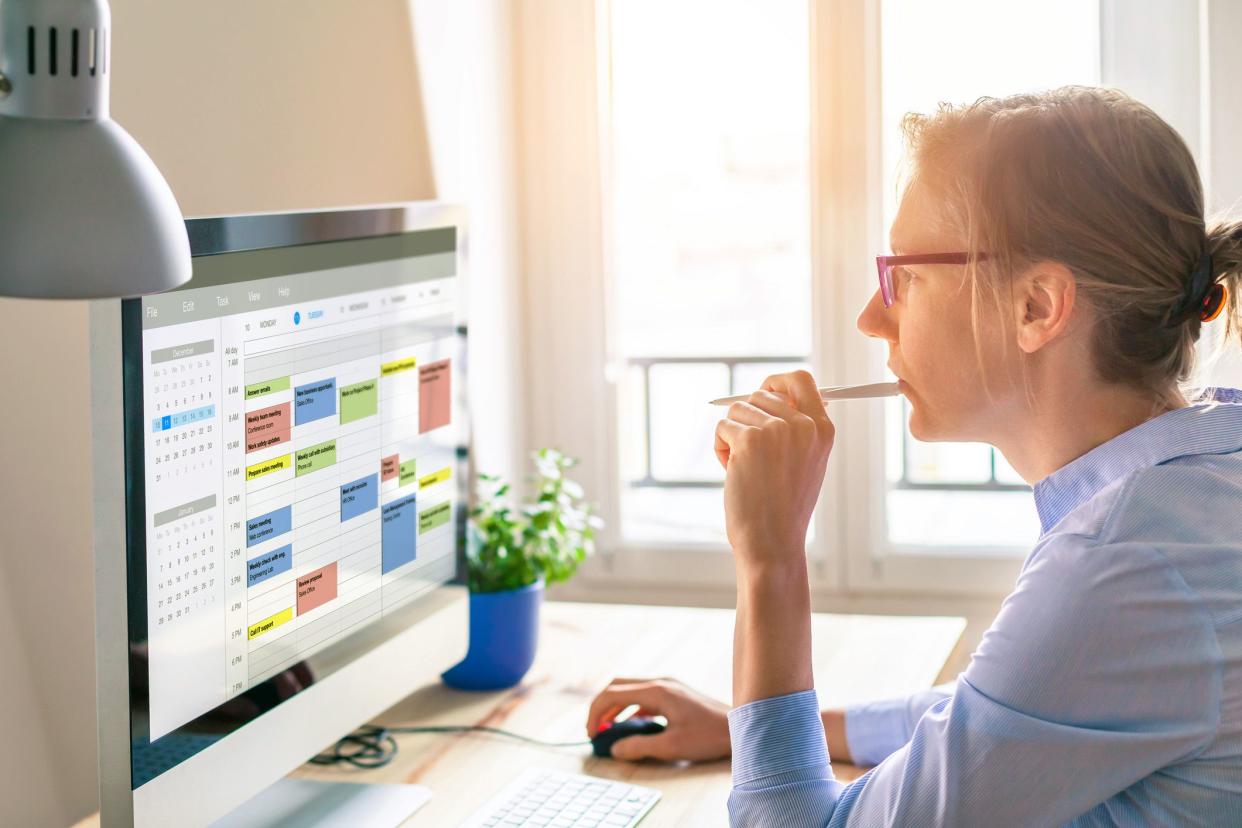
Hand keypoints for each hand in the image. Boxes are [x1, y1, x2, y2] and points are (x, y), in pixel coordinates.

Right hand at [585, 677, 730, 761]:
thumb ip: (639, 747)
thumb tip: (615, 749)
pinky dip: (631, 709)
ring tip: (608, 730)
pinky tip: (632, 726)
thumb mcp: (671, 746)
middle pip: (618, 686)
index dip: (595, 712)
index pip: (613, 693)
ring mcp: (668, 685)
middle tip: (594, 729)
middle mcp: (660, 682)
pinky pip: (644, 696)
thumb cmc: (709, 735)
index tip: (591, 733)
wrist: (740, 726)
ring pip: (630, 690)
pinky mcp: (674, 693)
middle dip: (601, 707)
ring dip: (615, 708)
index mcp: (656, 691)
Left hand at [713, 370, 834, 568]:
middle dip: (747, 419)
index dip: (776, 382)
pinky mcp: (749, 439)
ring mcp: (777, 430)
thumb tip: (771, 392)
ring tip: (745, 469)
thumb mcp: (805, 462)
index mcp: (823, 429)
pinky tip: (733, 473)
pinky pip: (722, 427)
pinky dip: (720, 449)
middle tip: (750, 454)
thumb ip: (796, 427)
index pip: (800, 379)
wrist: (773, 542)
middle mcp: (803, 424)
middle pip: (760, 394)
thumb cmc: (784, 507)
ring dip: (732, 437)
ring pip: (737, 410)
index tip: (763, 391)